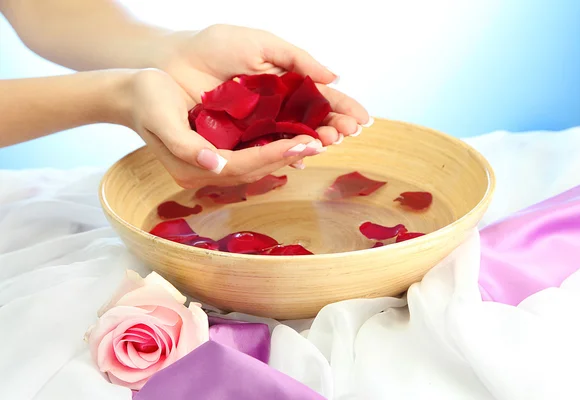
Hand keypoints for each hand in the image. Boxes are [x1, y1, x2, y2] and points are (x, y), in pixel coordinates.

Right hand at [125, 68, 320, 187]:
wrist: (131, 96)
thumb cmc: (146, 100)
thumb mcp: (161, 118)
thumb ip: (186, 145)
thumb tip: (214, 164)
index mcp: (192, 167)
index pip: (242, 166)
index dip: (274, 155)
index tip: (303, 143)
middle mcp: (205, 171)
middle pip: (254, 170)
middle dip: (287, 157)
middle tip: (319, 143)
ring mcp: (212, 166)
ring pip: (256, 166)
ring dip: (284, 156)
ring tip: (312, 143)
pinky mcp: (217, 154)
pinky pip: (250, 156)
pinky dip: (272, 149)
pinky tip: (291, 140)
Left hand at [157, 24, 371, 146]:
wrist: (172, 61)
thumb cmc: (214, 46)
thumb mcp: (260, 44)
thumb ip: (297, 59)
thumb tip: (334, 77)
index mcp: (284, 82)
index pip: (320, 98)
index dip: (342, 108)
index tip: (362, 119)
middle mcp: (275, 107)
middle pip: (311, 122)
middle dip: (332, 127)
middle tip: (347, 133)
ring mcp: (258, 125)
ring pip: (292, 138)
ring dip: (313, 142)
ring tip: (328, 142)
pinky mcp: (238, 139)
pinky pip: (265, 150)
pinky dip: (283, 155)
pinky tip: (299, 156)